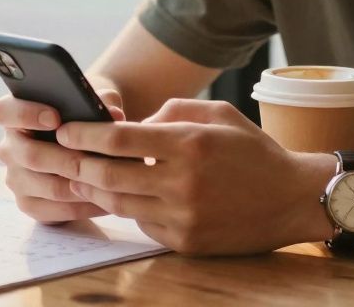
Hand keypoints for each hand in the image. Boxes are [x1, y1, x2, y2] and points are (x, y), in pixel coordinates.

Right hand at [0, 89, 125, 223]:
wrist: (86, 145)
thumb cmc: (85, 115)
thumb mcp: (92, 101)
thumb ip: (101, 100)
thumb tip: (113, 112)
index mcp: (14, 115)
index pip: (3, 112)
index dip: (26, 114)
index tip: (55, 118)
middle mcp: (9, 147)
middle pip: (29, 155)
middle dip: (66, 158)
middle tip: (94, 159)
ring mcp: (16, 178)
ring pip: (47, 187)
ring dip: (80, 185)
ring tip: (109, 181)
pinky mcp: (29, 204)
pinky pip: (55, 211)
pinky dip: (84, 206)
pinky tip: (106, 199)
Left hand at [55, 99, 334, 254]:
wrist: (293, 199)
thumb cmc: (253, 150)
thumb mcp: (218, 114)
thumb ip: (172, 112)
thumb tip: (132, 125)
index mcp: (189, 144)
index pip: (119, 139)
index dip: (85, 134)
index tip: (65, 129)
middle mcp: (182, 183)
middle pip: (109, 175)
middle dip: (78, 163)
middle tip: (60, 155)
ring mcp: (184, 216)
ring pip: (119, 203)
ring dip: (95, 189)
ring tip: (82, 175)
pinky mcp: (187, 242)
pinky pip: (142, 224)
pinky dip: (130, 209)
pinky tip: (125, 196)